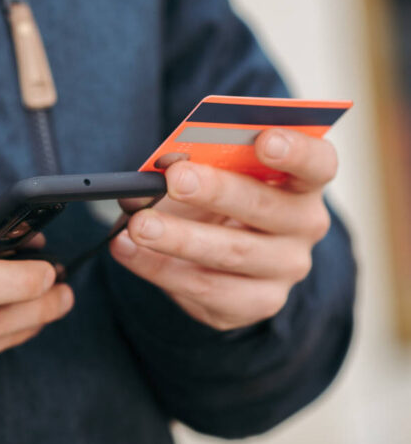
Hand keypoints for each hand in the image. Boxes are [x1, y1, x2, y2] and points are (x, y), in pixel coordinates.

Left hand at [110, 129, 335, 330]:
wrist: (219, 253)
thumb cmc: (215, 199)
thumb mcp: (206, 174)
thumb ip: (187, 166)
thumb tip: (147, 177)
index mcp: (302, 182)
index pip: (317, 164)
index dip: (295, 151)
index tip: (263, 140)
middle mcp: (305, 226)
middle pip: (265, 207)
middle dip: (216, 191)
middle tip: (175, 179)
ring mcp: (285, 269)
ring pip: (232, 254)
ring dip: (179, 238)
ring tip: (138, 224)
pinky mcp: (256, 303)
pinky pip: (206, 290)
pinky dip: (159, 268)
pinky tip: (126, 250)